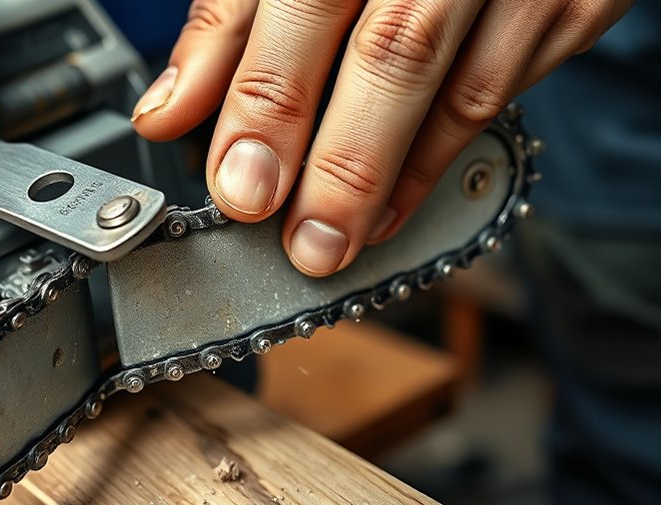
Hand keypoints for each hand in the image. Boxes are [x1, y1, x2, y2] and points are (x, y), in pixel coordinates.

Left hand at [132, 0, 631, 276]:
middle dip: (342, 165)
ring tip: (341, 241)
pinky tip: (396, 205)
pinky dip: (443, 160)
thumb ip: (230, 29)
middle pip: (393, 54)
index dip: (268, 105)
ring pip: (462, 91)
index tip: (240, 187)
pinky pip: (507, 95)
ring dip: (395, 181)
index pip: (301, 9)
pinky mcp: (573, 3)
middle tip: (305, 245)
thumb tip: (167, 113)